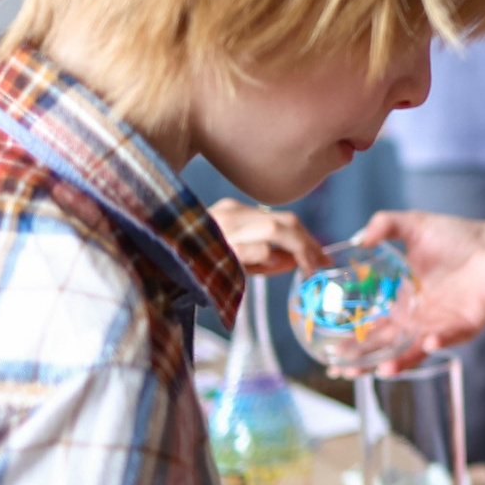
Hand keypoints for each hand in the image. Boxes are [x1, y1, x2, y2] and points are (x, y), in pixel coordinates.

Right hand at [209, 199, 328, 275]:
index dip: (307, 238)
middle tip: (321, 264)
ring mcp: (224, 228)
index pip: (281, 219)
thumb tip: (298, 262)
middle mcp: (229, 214)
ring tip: (301, 268)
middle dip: (308, 244)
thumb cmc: (199, 268)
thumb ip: (267, 259)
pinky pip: (257, 248)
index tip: (322, 256)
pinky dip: (269, 260)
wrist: (161, 273)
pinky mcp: (220, 246)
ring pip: (274, 229)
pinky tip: (267, 269)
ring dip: (294, 251)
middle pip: (284, 221)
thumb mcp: (238, 259)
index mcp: (233, 212)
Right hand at [352, 209, 484, 363]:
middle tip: (343, 372)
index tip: (330, 352)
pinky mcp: (463, 328)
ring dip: (397, 362)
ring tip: (381, 370)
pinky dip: (436, 342)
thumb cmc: (457, 236)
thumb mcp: (414, 224)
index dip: (350, 339)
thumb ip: (384, 225)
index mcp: (399, 298)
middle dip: (364, 361)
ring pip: (412, 350)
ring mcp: (438, 325)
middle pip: (385, 345)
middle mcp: (415, 317)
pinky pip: (447, 339)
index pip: (369, 324)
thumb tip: (357, 237)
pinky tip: (426, 342)